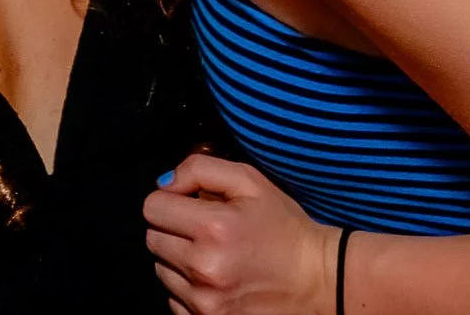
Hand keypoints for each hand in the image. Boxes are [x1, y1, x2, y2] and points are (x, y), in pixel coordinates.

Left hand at [144, 155, 333, 314]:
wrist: (317, 279)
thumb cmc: (283, 226)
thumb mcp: (250, 181)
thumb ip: (201, 169)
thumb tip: (164, 183)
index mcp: (213, 227)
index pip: (152, 207)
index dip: (169, 200)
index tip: (189, 203)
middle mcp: (203, 267)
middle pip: (152, 239)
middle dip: (172, 228)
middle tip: (203, 229)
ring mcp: (204, 300)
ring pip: (161, 270)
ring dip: (179, 259)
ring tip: (213, 254)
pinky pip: (173, 299)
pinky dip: (187, 288)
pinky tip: (215, 279)